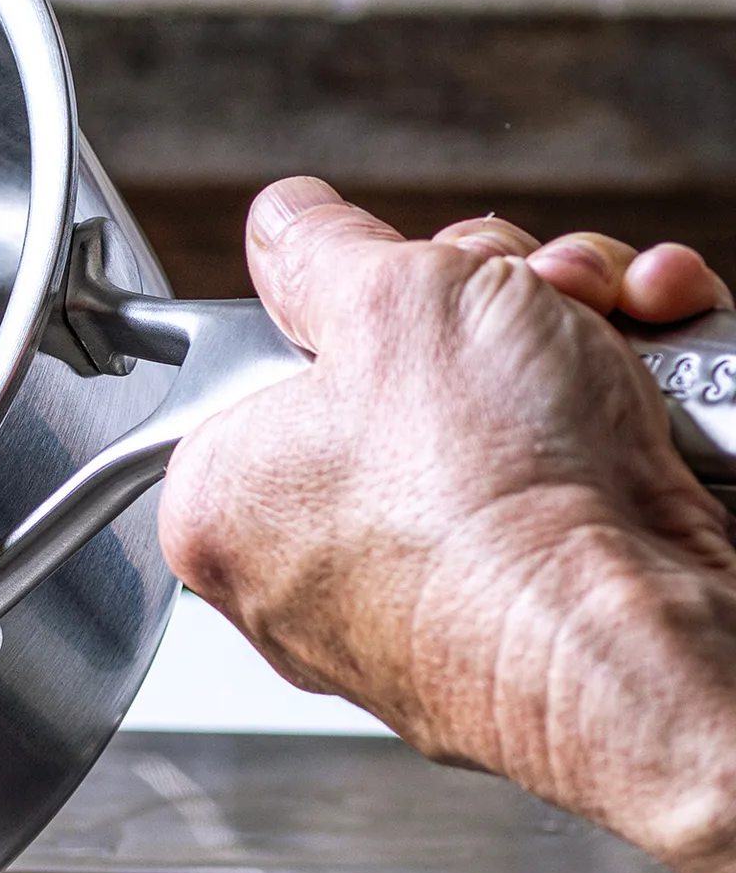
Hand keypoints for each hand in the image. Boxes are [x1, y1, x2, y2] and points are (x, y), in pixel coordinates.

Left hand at [160, 176, 735, 872]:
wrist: (649, 645)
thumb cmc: (494, 501)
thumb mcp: (385, 302)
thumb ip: (318, 248)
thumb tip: (283, 226)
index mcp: (222, 509)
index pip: (265, 363)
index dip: (352, 300)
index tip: (403, 281)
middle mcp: (308, 574)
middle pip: (390, 376)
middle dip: (476, 302)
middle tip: (510, 294)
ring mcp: (425, 604)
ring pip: (490, 413)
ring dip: (561, 329)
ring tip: (599, 318)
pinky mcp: (538, 613)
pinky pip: (564, 480)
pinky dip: (622, 401)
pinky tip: (651, 352)